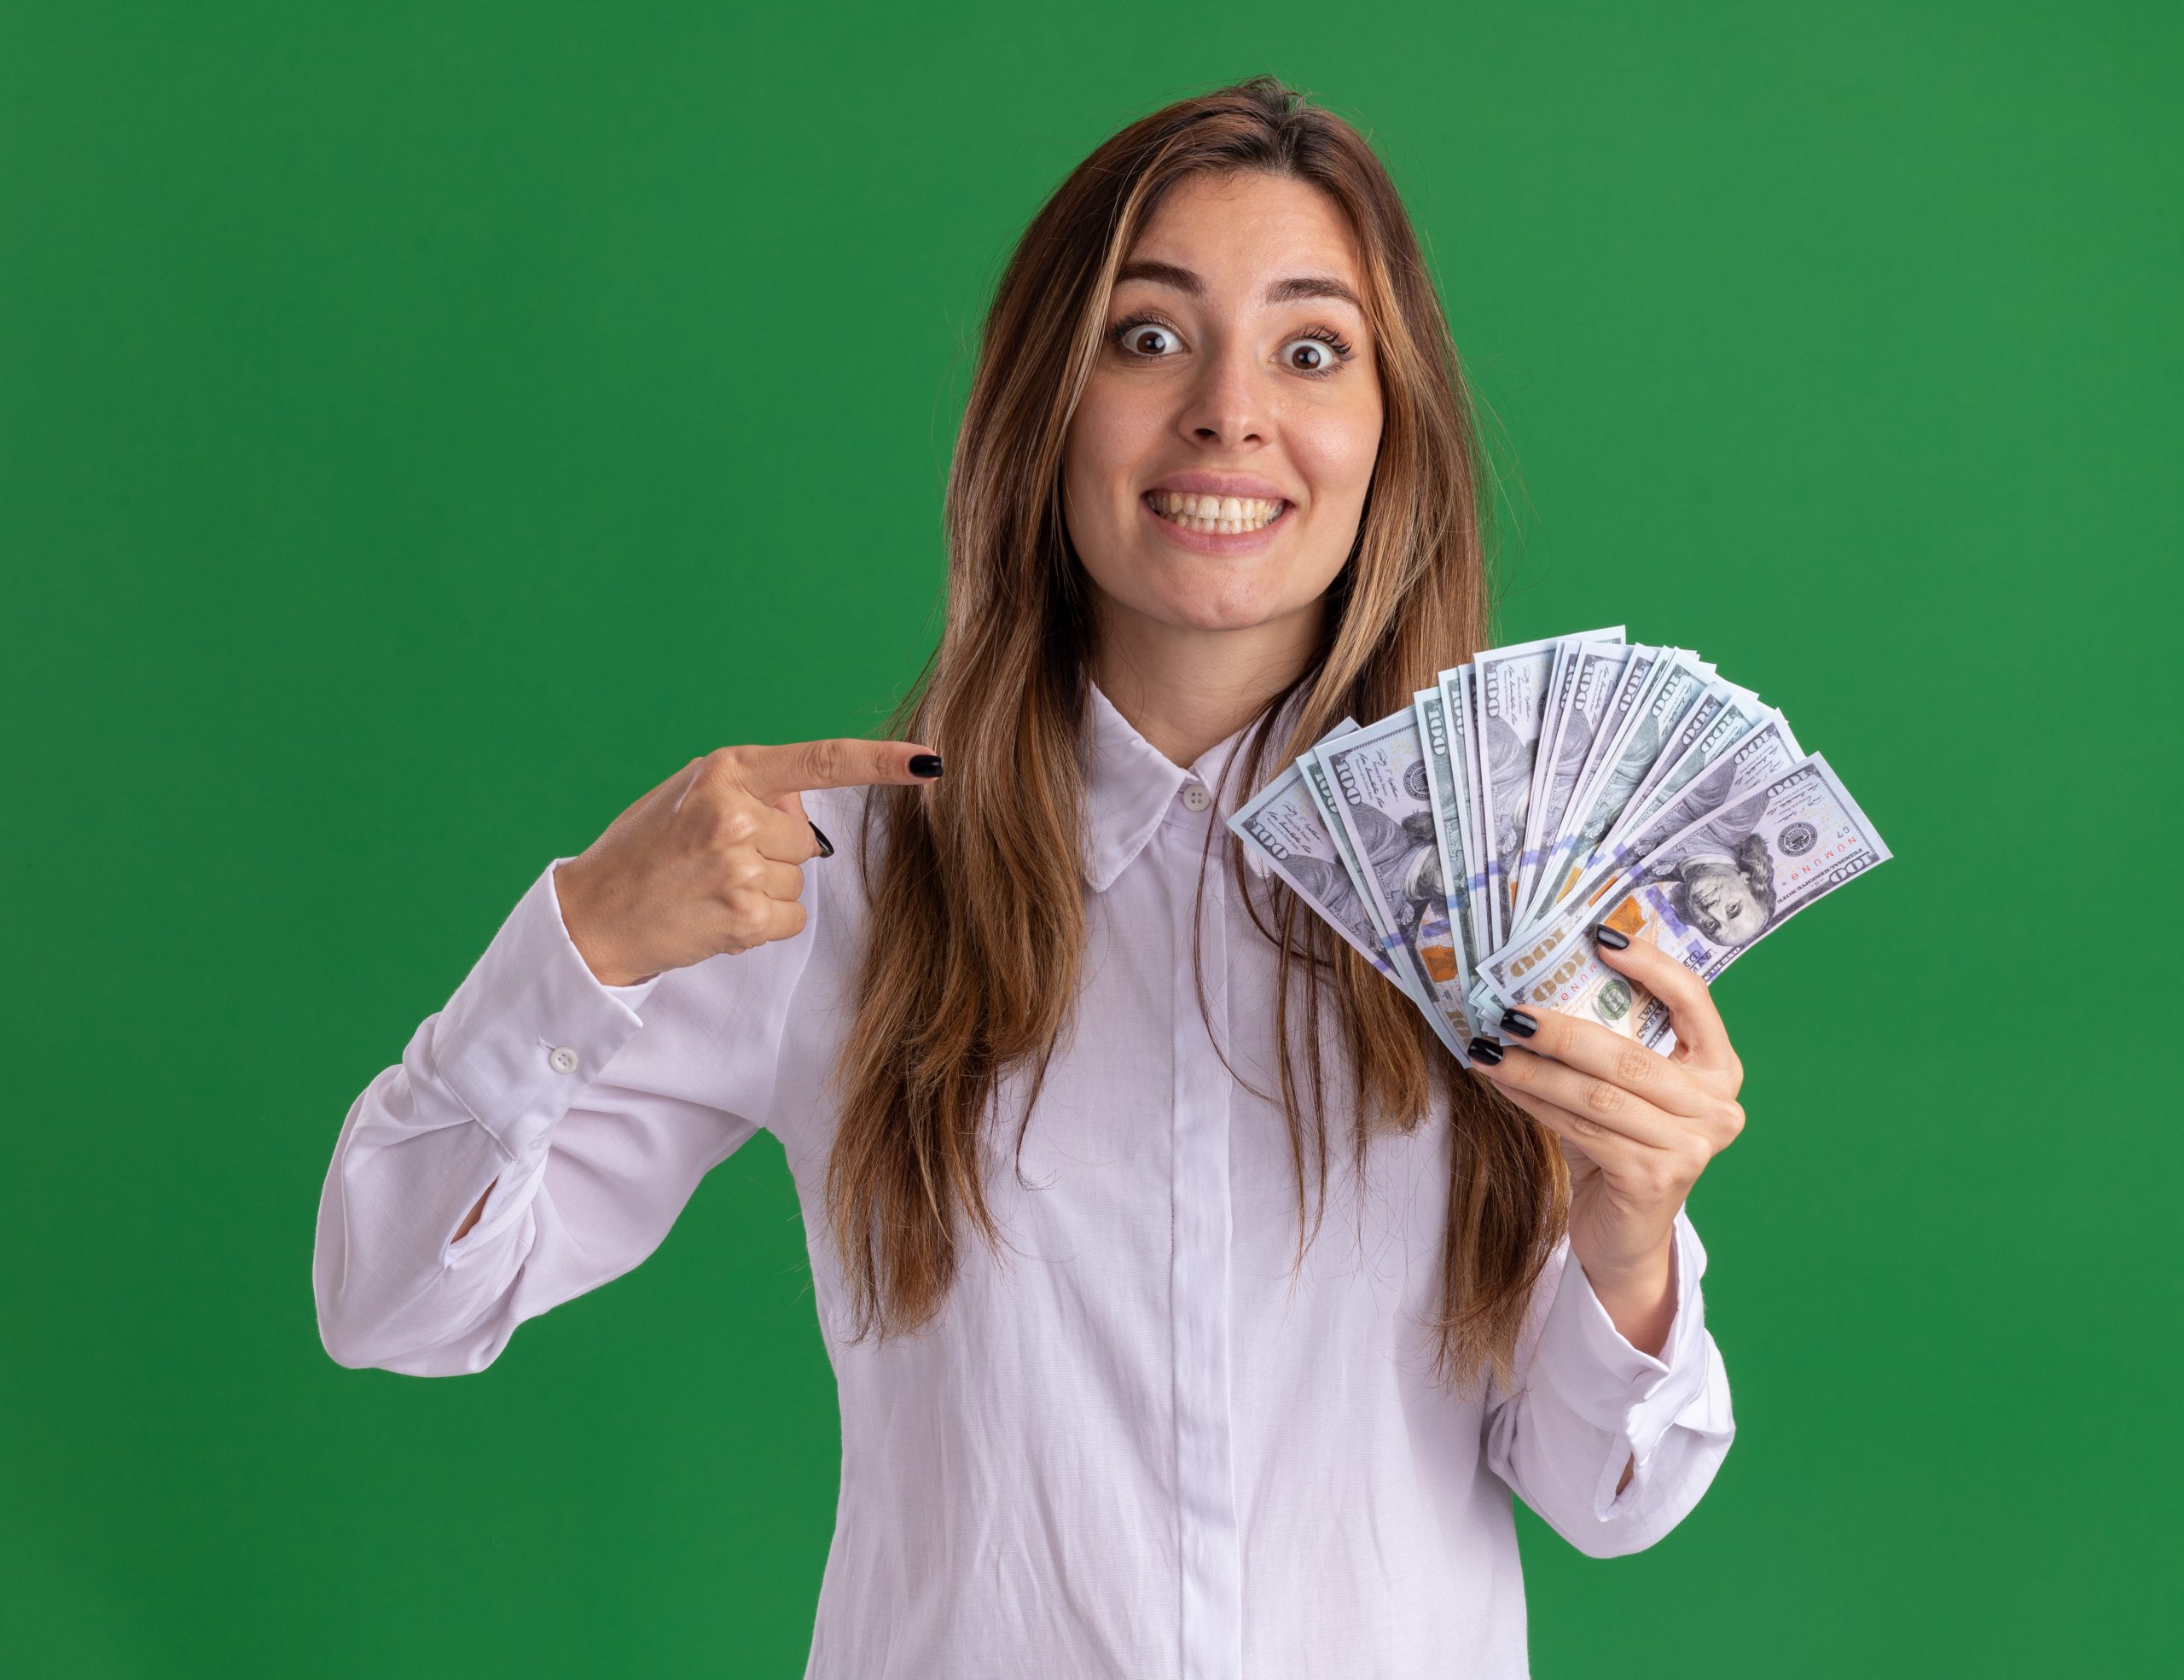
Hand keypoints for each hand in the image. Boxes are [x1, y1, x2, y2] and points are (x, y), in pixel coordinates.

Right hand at [552, 738, 940, 985]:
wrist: (593, 915)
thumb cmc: (645, 849)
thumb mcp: (690, 794)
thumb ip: (753, 788)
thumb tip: (804, 803)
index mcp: (726, 771)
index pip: (821, 762)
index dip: (882, 763)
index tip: (932, 761)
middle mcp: (736, 813)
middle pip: (809, 836)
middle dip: (775, 850)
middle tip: (715, 860)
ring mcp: (741, 867)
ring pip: (799, 878)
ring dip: (765, 888)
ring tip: (708, 888)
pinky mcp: (746, 917)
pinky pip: (791, 916)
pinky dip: (763, 922)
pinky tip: (717, 915)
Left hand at [1472, 931, 1745, 1342]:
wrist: (1625, 1233)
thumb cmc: (1622, 1143)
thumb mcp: (1629, 1086)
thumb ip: (1617, 1035)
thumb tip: (1558, 968)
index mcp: (1718, 1067)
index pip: (1693, 999)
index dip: (1649, 965)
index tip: (1600, 935)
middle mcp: (1717, 1106)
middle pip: (1628, 1054)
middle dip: (1560, 1028)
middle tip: (1507, 1009)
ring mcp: (1690, 1147)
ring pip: (1596, 1094)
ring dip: (1533, 1068)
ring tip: (1487, 1046)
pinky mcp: (1653, 1178)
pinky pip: (1580, 1129)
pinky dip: (1533, 1103)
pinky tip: (1500, 1083)